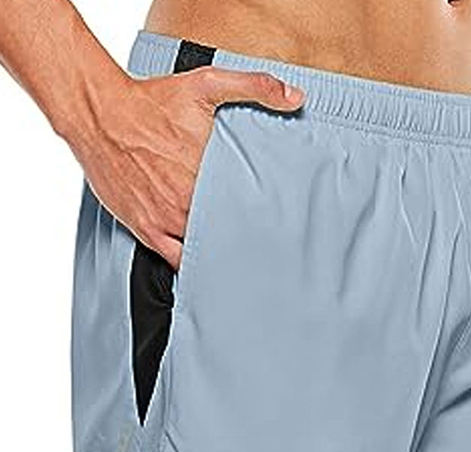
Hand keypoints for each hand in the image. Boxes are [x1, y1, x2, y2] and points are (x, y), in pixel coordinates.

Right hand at [65, 67, 304, 268]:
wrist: (99, 112)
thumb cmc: (150, 101)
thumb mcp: (206, 83)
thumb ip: (254, 87)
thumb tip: (295, 96)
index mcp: (209, 174)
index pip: (248, 208)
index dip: (265, 218)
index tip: (279, 225)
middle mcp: (188, 202)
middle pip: (228, 232)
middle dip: (244, 239)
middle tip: (263, 247)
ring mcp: (167, 219)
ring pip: (203, 251)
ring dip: (219, 255)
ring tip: (238, 261)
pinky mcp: (146, 228)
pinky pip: (173, 260)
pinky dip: (189, 268)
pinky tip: (205, 272)